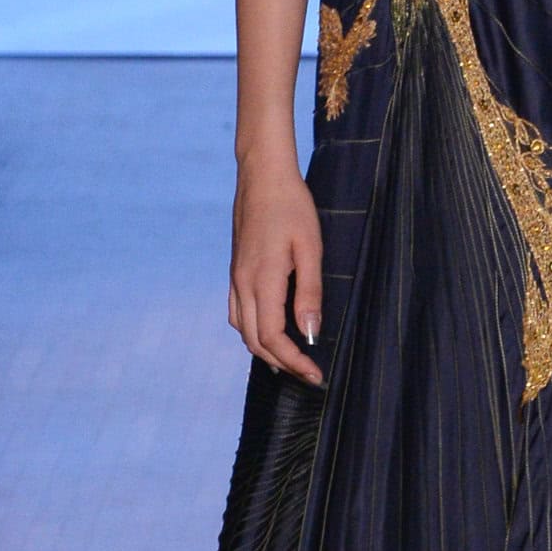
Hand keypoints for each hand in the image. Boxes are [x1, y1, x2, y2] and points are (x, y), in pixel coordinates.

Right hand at [229, 151, 324, 384]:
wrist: (262, 175)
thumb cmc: (292, 207)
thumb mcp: (310, 247)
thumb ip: (310, 293)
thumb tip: (310, 334)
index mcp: (262, 280)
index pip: (272, 338)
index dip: (294, 362)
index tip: (316, 375)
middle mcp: (242, 284)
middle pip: (254, 340)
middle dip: (282, 363)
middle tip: (310, 374)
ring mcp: (235, 277)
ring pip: (242, 329)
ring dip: (265, 350)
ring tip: (292, 360)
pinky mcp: (235, 270)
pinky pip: (237, 312)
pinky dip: (252, 331)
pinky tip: (269, 331)